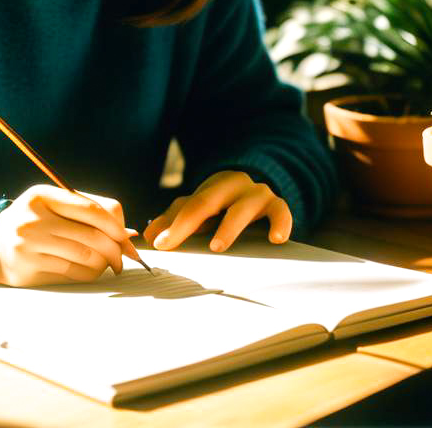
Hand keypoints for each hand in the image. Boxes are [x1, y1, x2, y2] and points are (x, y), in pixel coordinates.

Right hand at [0, 185, 139, 286]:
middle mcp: (34, 220)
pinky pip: (73, 274)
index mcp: (42, 196)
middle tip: (124, 256)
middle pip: (91, 236)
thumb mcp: (53, 204)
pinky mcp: (29, 270)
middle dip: (115, 249)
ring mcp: (30, 246)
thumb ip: (88, 210)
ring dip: (104, 263)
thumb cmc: (34, 220)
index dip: (115, 225)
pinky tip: (91, 270)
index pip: (90, 209)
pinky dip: (90, 273)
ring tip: (108, 263)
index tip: (126, 236)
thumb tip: (128, 233)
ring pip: (85, 258)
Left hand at [142, 170, 292, 252]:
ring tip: (217, 245)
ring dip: (229, 226)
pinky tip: (276, 239)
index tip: (160, 244)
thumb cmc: (225, 205)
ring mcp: (257, 194)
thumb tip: (149, 237)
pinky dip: (280, 223)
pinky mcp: (278, 205)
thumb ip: (174, 220)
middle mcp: (234, 185)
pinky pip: (282, 211)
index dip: (173, 224)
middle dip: (189, 222)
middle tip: (174, 241)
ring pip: (243, 207)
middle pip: (209, 201)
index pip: (190, 204)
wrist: (262, 193)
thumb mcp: (201, 208)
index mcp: (213, 185)